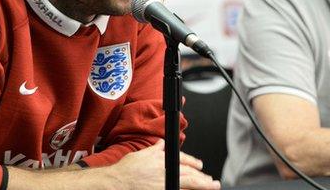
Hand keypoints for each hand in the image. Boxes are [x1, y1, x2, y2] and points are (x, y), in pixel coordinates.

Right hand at [106, 139, 220, 189]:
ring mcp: (165, 184)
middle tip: (212, 181)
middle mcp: (166, 171)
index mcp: (163, 160)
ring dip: (202, 185)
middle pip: (190, 174)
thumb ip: (155, 149)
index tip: (200, 165)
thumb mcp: (142, 154)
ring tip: (211, 186)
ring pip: (189, 185)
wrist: (117, 182)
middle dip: (203, 178)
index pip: (183, 160)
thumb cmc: (127, 170)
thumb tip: (161, 144)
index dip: (194, 163)